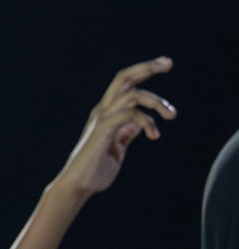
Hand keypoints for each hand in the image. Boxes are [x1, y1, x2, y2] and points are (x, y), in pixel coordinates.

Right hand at [55, 57, 175, 197]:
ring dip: (157, 102)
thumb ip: (126, 134)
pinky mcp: (103, 130)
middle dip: (147, 67)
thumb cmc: (95, 171)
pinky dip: (147, 121)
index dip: (143, 71)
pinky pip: (129, 114)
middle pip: (124, 78)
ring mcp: (101, 119)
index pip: (124, 84)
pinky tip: (154, 135)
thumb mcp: (117, 148)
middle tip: (168, 62)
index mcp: (105, 113)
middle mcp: (102, 111)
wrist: (78, 186)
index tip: (164, 64)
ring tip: (171, 115)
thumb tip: (139, 123)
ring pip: (132, 94)